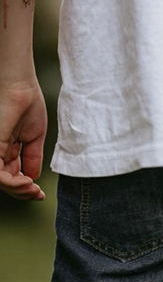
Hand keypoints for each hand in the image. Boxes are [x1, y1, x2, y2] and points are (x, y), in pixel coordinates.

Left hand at [0, 79, 46, 199]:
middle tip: (37, 193)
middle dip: (22, 193)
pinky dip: (12, 183)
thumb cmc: (28, 104)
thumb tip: (33, 175)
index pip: (11, 175)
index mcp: (6, 150)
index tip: (40, 193)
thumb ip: (33, 157)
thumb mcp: (35, 137)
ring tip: (32, 188)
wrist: (21, 88)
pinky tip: (27, 181)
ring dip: (17, 190)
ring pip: (0, 181)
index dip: (25, 188)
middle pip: (5, 182)